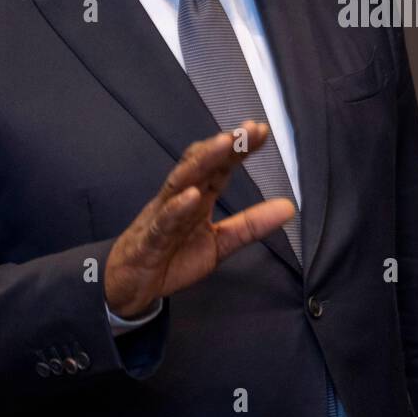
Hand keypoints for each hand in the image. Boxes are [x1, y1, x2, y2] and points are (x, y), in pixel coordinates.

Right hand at [103, 120, 294, 317]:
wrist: (129, 287)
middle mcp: (179, 198)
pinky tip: (192, 196)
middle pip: (201, 164)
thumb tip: (288, 207)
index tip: (261, 130)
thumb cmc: (171, 257)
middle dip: (224, 145)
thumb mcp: (220, 243)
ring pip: (181, 182)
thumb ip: (251, 225)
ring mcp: (162, 216)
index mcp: (197, 197)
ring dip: (203, 161)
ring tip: (225, 144)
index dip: (239, 148)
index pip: (220, 166)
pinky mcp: (149, 240)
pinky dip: (177, 208)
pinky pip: (163, 221)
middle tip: (248, 128)